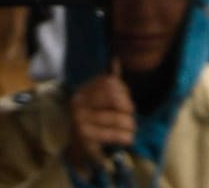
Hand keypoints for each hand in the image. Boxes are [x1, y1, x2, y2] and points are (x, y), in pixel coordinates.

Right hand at [64, 58, 135, 174]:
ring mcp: (80, 120)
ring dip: (130, 125)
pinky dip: (125, 137)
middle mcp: (78, 103)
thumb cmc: (94, 121)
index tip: (127, 102)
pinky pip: (114, 134)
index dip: (123, 90)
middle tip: (131, 117)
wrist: (78, 148)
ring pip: (117, 118)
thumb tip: (115, 59)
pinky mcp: (85, 138)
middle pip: (114, 97)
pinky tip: (127, 138)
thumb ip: (108, 82)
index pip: (109, 82)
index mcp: (82, 91)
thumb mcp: (99, 100)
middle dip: (128, 107)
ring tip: (131, 129)